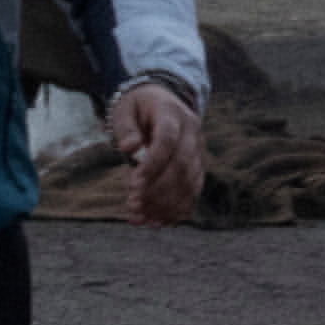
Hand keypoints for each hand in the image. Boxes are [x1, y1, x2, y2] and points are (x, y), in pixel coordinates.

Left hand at [108, 78, 208, 226]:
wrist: (161, 102)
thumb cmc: (137, 108)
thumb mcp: (125, 111)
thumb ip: (125, 128)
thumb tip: (128, 148)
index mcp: (172, 114)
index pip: (167, 141)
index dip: (152, 165)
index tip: (133, 185)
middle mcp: (192, 132)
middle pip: (181, 165)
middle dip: (158, 191)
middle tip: (134, 207)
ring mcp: (199, 149)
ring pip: (190, 181)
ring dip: (167, 205)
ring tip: (143, 220)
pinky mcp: (199, 165)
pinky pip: (194, 190)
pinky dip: (178, 209)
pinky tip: (159, 222)